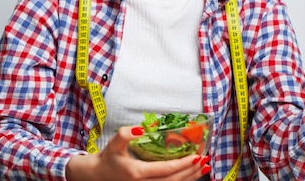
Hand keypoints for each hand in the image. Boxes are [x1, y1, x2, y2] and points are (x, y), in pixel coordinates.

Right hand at [65, 126, 210, 180]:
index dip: (183, 164)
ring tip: (205, 167)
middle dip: (192, 171)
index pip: (166, 170)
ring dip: (191, 177)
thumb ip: (125, 134)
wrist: (99, 176)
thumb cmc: (108, 158)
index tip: (197, 156)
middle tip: (206, 160)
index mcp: (138, 173)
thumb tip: (142, 128)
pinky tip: (192, 174)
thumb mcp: (114, 143)